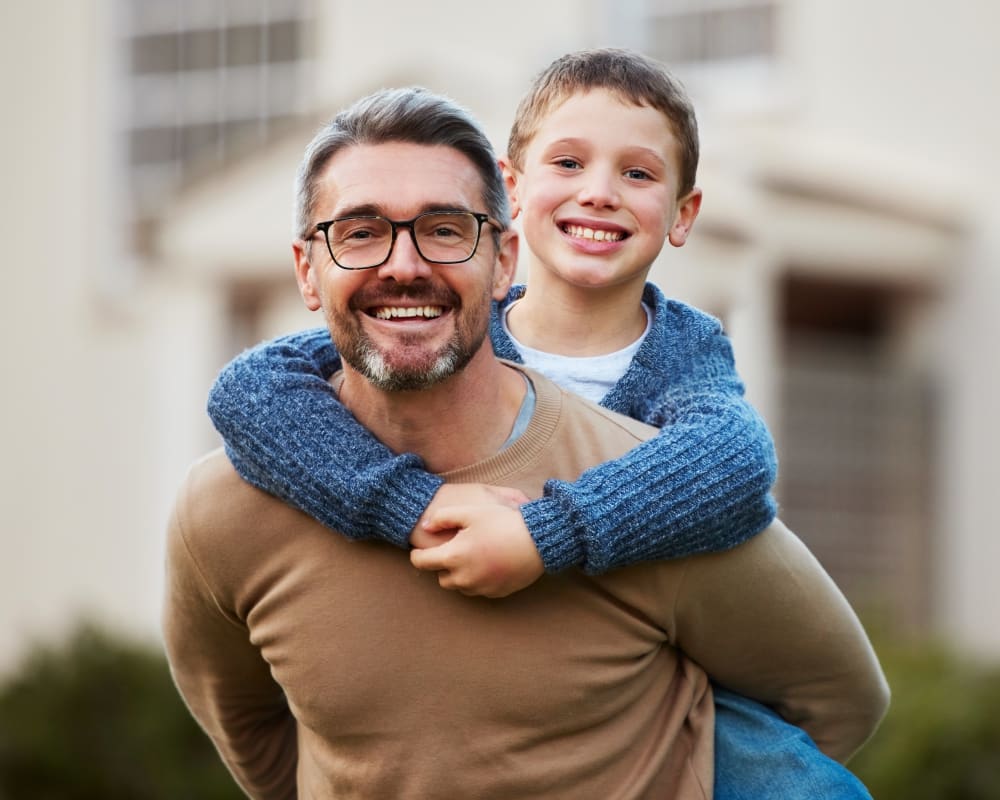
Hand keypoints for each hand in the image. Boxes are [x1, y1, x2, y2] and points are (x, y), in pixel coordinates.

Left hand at [409, 486, 542, 598]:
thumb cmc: (502, 523)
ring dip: (460, 574)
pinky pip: (479, 589)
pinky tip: (488, 563)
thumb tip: (425, 526)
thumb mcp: (470, 512)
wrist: (537, 541)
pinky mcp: (496, 593)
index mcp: (453, 558)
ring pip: (460, 586)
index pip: (421, 563)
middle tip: (454, 550)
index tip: (420, 549)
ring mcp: (481, 588)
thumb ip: (443, 517)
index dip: (417, 555)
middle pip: (441, 578)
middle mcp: (464, 578)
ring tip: (472, 556)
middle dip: (443, 566)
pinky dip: (478, 579)